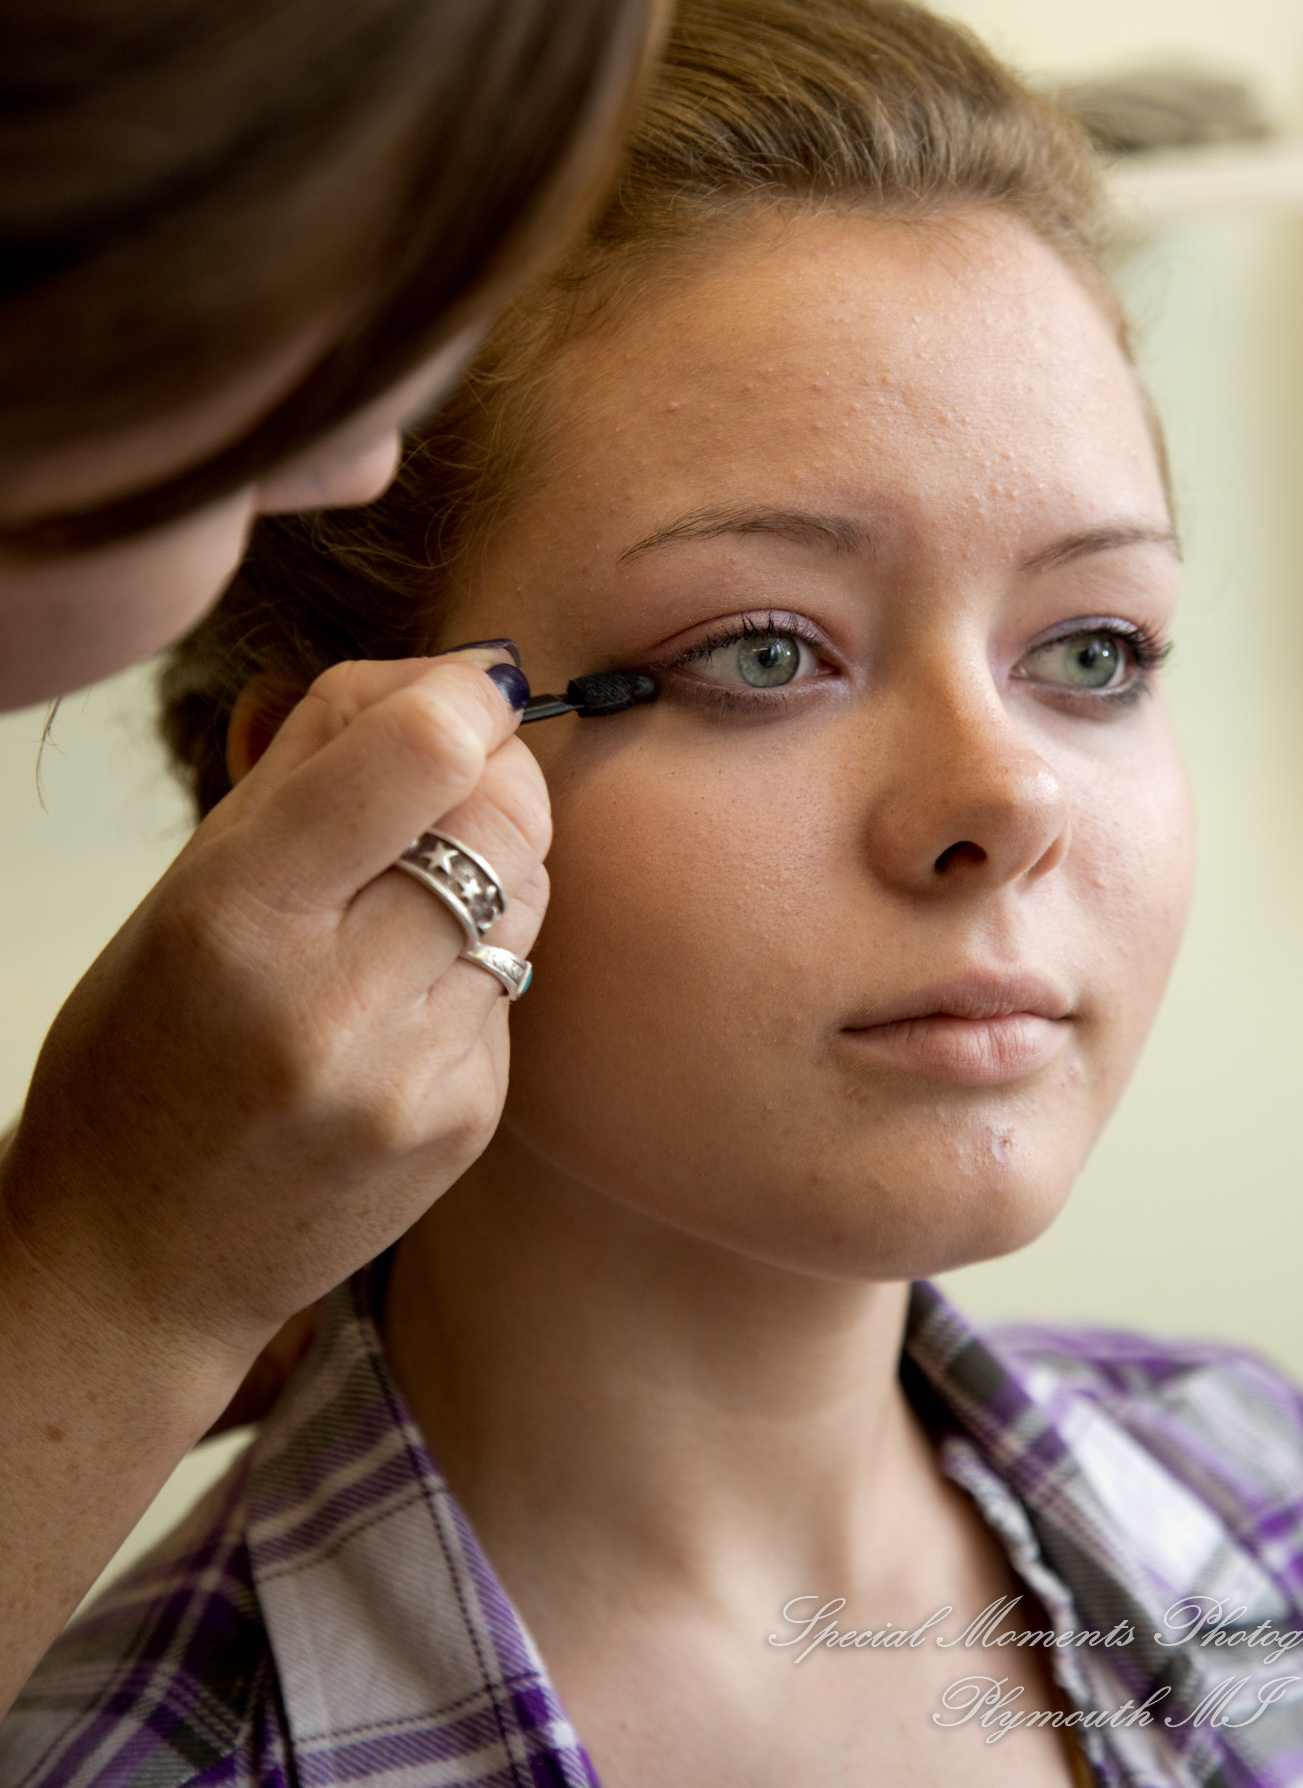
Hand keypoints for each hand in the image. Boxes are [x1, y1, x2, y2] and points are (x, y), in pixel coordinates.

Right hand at [0, 646, 547, 1393]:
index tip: (463, 697)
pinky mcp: (465, 1122)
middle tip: (452, 782)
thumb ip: (318, 764)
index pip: (420, 750)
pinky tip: (400, 1004)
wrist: (138, 1261)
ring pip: (528, 894)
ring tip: (408, 903)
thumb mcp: (189, 885)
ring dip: (493, 869)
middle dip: (496, 774)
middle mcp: (333, 1002)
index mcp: (238, 916)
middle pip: (507, 813)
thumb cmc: (150, 1048)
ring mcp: (410, 1076)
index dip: (465, 699)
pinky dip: (474, 967)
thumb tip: (464, 676)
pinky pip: (514, 986)